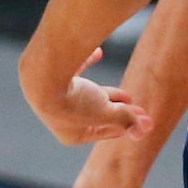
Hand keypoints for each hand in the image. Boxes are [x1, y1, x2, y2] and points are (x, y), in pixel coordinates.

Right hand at [22, 48, 152, 147]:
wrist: (43, 77)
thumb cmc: (75, 101)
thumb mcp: (107, 113)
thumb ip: (125, 119)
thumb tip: (143, 130)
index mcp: (72, 135)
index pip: (104, 133)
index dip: (126, 126)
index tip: (144, 121)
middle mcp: (60, 118)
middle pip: (96, 114)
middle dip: (118, 110)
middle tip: (137, 106)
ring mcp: (53, 96)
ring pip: (86, 95)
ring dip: (106, 94)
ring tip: (126, 95)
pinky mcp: (49, 75)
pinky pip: (72, 69)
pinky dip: (85, 62)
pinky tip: (99, 53)